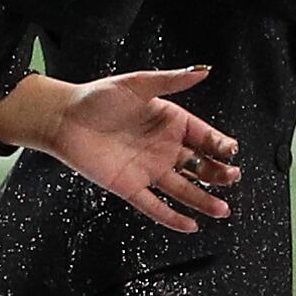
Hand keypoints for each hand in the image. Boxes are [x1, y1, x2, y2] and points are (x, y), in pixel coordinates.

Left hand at [18, 66, 241, 232]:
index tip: (232, 151)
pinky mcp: (130, 187)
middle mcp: (163, 148)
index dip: (219, 144)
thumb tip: (202, 70)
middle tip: (231, 177)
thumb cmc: (97, 97)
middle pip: (199, 166)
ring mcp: (148, 169)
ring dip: (203, 200)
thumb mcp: (138, 84)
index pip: (204, 137)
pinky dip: (171, 217)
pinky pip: (154, 206)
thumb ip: (172, 81)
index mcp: (170, 122)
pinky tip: (190, 226)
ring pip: (182, 189)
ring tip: (221, 210)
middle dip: (218, 173)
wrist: (63, 119)